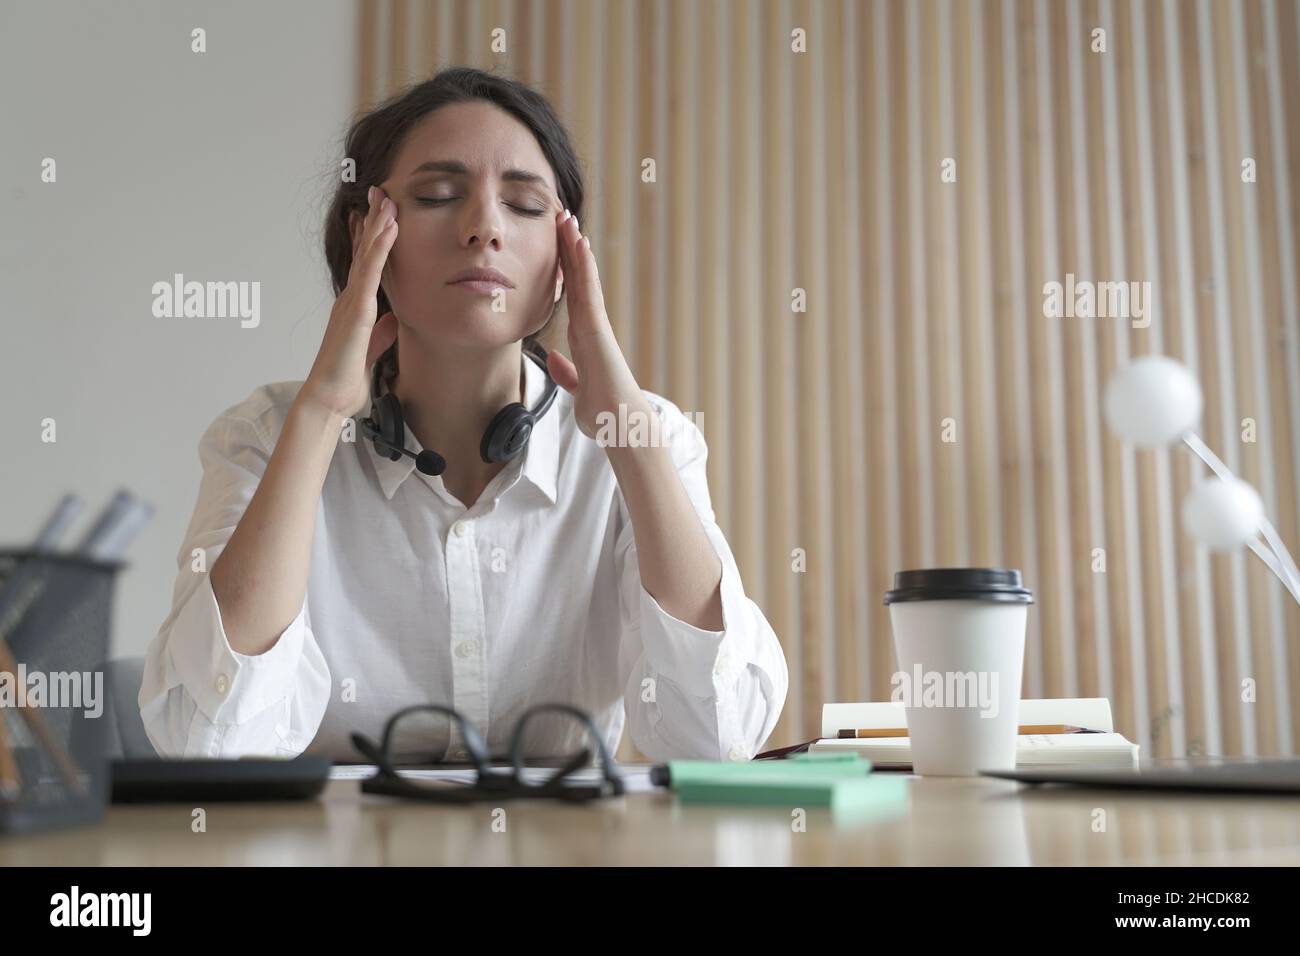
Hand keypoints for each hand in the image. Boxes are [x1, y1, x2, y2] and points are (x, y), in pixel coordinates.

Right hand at [300, 185, 399, 418]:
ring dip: (378, 225)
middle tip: (382, 193)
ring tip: (387, 198)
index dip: (372, 240)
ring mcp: (352, 303)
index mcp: (355, 308)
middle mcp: (350, 300)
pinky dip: (380, 248)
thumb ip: (381, 333)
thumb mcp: (371, 351)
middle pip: (364, 253)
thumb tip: (393, 319)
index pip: (366, 267)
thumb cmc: (345, 381)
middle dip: (373, 222)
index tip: (380, 216)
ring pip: (367, 255)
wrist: (329, 400)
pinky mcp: (356, 312)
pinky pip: (370, 273)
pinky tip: (389, 228)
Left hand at [547, 209, 647, 440]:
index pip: (571, 294)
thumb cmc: (603, 411)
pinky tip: (580, 245)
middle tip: (561, 215)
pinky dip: (584, 269)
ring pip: (584, 279)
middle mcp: (591, 326)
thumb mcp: (578, 388)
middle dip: (568, 247)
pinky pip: (589, 293)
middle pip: (577, 279)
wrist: (620, 426)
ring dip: (575, 247)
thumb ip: (568, 372)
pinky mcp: (598, 330)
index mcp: (584, 337)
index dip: (564, 267)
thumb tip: (555, 359)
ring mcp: (596, 325)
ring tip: (568, 217)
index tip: (557, 241)